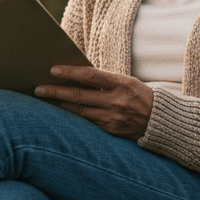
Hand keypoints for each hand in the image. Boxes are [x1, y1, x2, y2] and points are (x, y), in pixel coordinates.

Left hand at [36, 65, 153, 139]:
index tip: (53, 69)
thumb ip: (104, 80)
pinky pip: (87, 121)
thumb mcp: (127, 82)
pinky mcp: (110, 130)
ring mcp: (112, 118)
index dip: (70, 72)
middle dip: (56, 91)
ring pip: (79, 111)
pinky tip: (61, 110)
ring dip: (60, 104)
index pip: (91, 75)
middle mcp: (116, 102)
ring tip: (44, 98)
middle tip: (38, 88)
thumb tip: (75, 75)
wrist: (160, 121)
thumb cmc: (140, 95)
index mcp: (122, 84)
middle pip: (79, 95)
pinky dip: (73, 115)